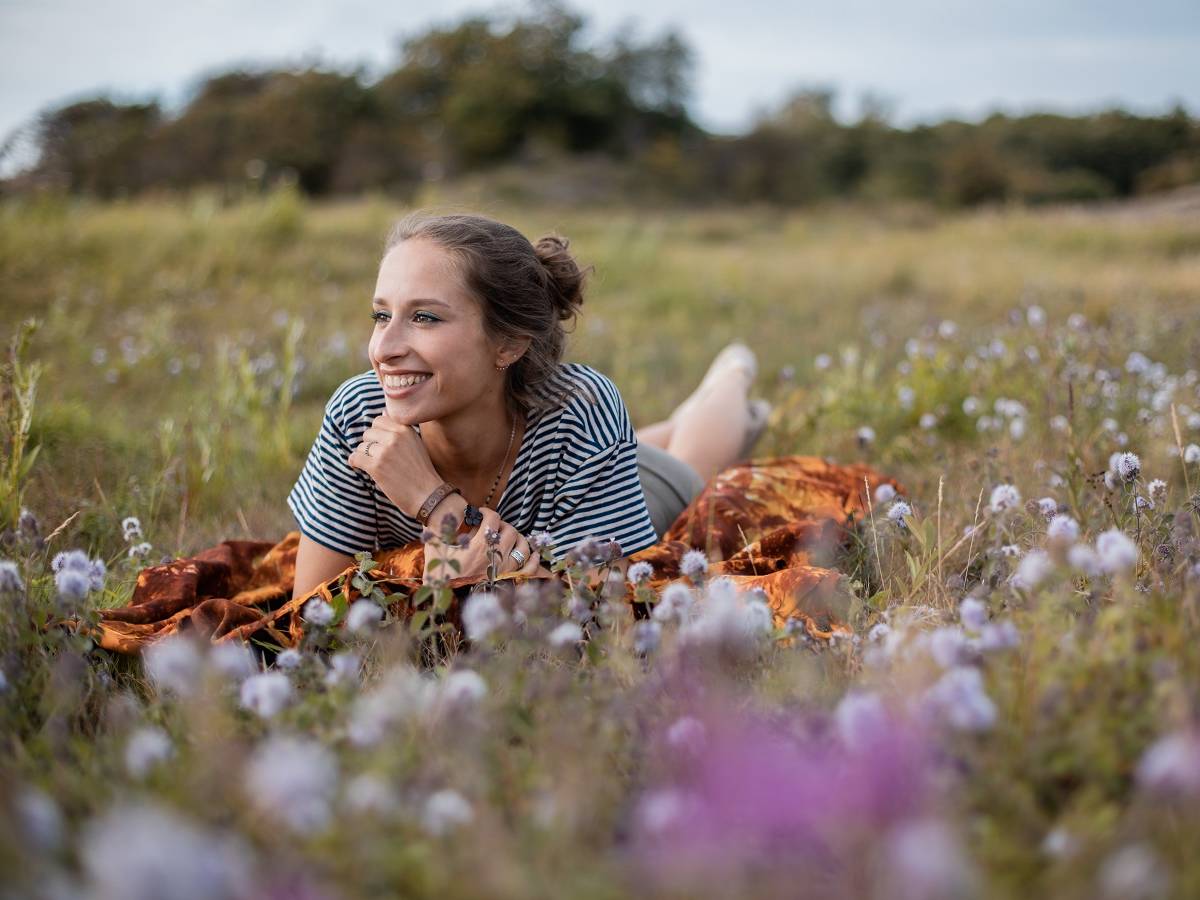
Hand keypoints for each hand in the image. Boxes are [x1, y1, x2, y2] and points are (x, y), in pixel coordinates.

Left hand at [348, 415, 442, 516]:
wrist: (428, 495)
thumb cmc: (422, 472)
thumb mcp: (416, 443)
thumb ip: (400, 429)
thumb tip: (382, 412)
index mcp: (406, 429)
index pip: (379, 420)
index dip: (378, 434)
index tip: (382, 445)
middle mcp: (395, 437)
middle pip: (369, 432)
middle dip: (370, 445)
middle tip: (379, 458)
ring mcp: (385, 451)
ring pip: (361, 446)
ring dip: (364, 456)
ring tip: (376, 466)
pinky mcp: (376, 466)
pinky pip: (355, 457)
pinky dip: (355, 462)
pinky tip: (361, 468)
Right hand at [422, 507, 541, 583]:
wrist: (444, 589)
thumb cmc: (440, 567)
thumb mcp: (435, 547)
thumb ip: (436, 532)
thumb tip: (441, 518)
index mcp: (478, 547)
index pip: (492, 520)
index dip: (487, 512)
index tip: (481, 513)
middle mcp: (493, 557)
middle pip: (510, 531)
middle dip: (502, 524)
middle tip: (493, 526)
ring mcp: (503, 568)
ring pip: (522, 547)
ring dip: (518, 538)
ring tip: (508, 536)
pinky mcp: (507, 577)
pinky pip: (528, 569)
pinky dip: (534, 561)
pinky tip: (534, 554)